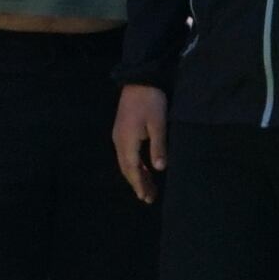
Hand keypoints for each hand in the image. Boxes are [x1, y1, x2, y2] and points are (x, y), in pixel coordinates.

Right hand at [112, 83, 167, 202]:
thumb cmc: (151, 102)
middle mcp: (119, 141)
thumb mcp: (158, 124)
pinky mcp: (122, 131)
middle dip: (137, 183)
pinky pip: (127, 154)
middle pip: (126, 168)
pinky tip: (145, 169)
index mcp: (127, 141)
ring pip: (126, 162)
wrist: (139, 80)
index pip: (132, 168)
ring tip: (147, 188)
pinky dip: (135, 165)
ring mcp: (119, 135)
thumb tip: (159, 169)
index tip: (146, 197)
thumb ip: (158, 147)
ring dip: (136, 175)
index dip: (139, 184)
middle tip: (148, 198)